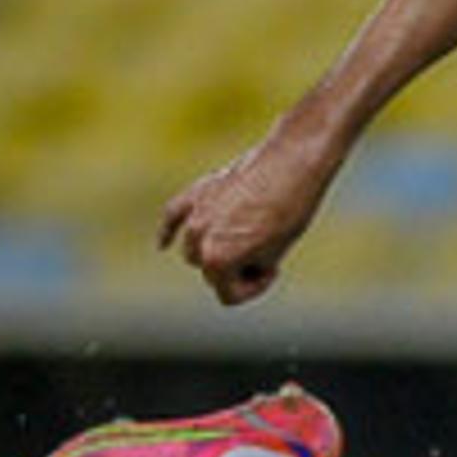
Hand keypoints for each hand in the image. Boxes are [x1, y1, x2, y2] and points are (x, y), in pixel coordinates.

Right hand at [158, 134, 340, 305]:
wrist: (293, 162)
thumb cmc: (291, 211)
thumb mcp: (275, 253)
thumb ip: (248, 266)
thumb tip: (233, 265)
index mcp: (217, 260)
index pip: (228, 294)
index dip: (254, 287)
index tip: (274, 269)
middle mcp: (197, 238)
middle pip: (210, 272)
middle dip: (236, 268)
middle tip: (267, 249)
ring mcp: (194, 213)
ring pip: (194, 248)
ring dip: (214, 250)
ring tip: (248, 236)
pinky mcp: (197, 192)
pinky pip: (173, 216)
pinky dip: (168, 231)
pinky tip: (162, 244)